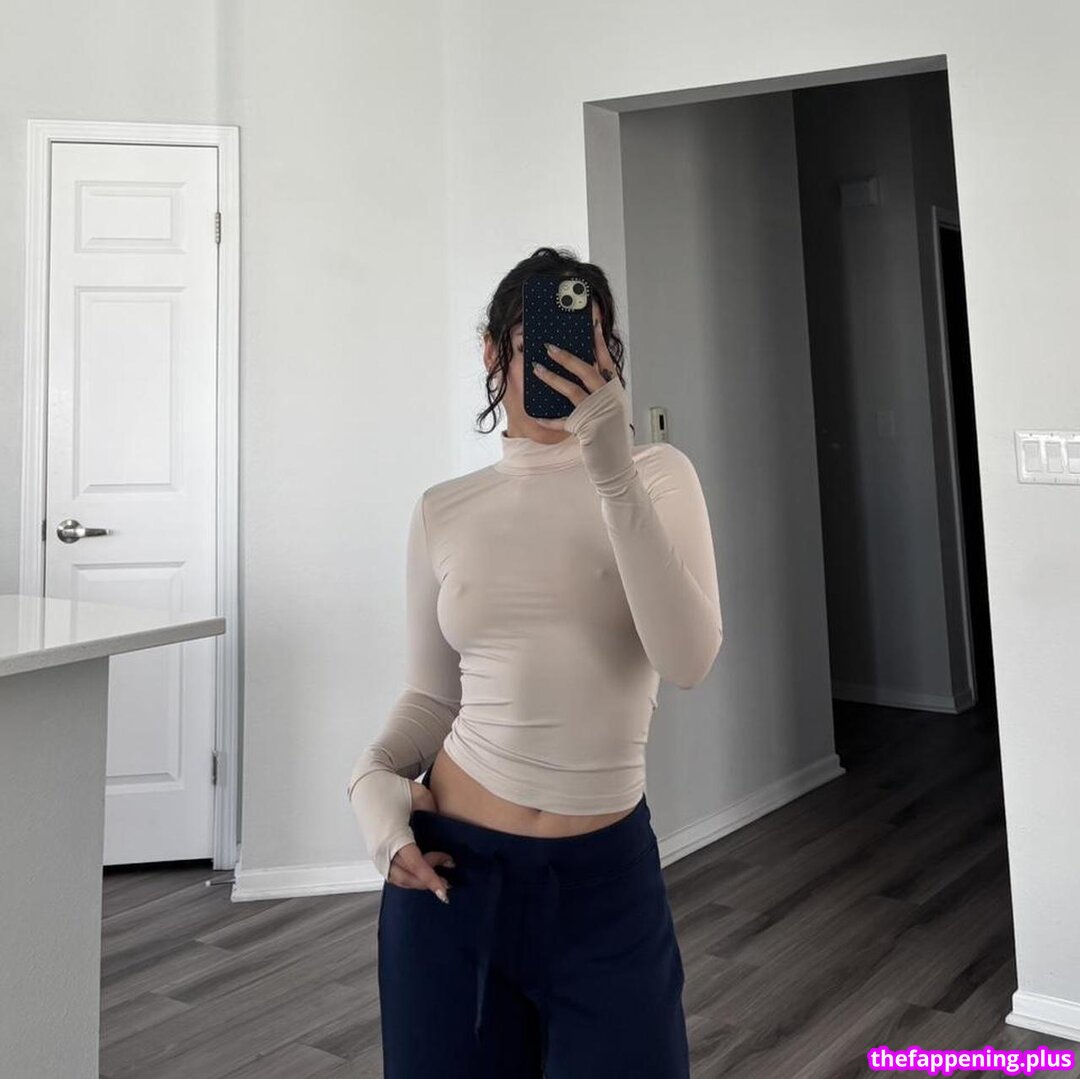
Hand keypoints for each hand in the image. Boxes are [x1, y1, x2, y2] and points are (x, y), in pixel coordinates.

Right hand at [386, 780, 454, 898]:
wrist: (367, 784)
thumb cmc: (394, 788)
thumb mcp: (421, 796)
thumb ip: (435, 814)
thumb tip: (449, 831)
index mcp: (394, 836)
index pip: (416, 864)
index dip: (431, 878)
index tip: (443, 891)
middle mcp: (382, 850)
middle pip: (408, 877)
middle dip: (428, 881)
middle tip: (449, 880)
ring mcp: (377, 854)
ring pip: (399, 879)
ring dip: (418, 882)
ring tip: (438, 879)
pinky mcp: (375, 854)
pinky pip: (392, 874)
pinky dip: (408, 877)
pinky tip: (421, 873)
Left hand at [532, 301, 635, 496]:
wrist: (616, 464)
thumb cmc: (611, 437)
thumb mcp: (610, 408)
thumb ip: (599, 389)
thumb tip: (582, 368)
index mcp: (616, 391)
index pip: (607, 360)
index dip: (598, 341)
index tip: (590, 322)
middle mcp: (609, 398)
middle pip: (586, 370)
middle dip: (566, 356)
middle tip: (548, 346)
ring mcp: (598, 413)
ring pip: (572, 390)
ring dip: (552, 378)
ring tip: (536, 369)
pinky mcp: (587, 429)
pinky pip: (563, 421)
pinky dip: (548, 418)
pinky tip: (535, 415)